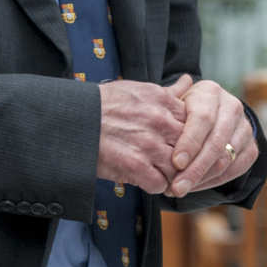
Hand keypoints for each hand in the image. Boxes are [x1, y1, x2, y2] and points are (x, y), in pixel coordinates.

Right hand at [96, 76, 189, 193]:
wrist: (70, 119)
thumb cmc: (102, 104)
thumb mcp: (136, 89)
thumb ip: (167, 91)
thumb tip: (189, 81)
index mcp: (162, 100)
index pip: (195, 123)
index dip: (190, 136)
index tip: (178, 142)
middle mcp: (159, 121)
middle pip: (191, 147)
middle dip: (185, 158)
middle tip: (175, 164)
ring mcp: (148, 144)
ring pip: (179, 169)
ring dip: (170, 175)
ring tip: (158, 173)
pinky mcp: (135, 166)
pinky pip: (160, 184)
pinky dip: (154, 186)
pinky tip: (145, 179)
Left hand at [166, 76, 258, 195]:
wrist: (211, 111)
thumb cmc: (182, 107)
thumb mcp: (172, 103)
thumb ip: (164, 110)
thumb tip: (152, 117)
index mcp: (210, 92)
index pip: (203, 119)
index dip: (189, 142)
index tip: (176, 163)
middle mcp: (232, 107)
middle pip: (216, 143)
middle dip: (194, 169)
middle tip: (175, 188)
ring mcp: (245, 128)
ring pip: (226, 160)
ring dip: (202, 179)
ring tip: (179, 190)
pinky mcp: (251, 147)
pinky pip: (235, 170)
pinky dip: (213, 182)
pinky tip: (194, 187)